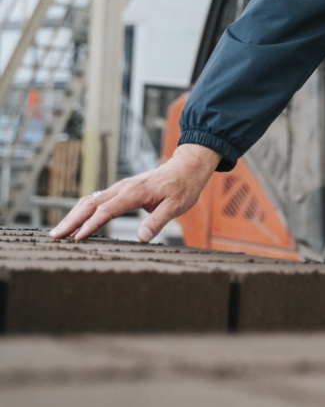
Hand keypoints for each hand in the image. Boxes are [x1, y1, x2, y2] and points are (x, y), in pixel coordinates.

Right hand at [49, 144, 221, 242]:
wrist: (187, 168)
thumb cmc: (183, 187)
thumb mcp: (176, 206)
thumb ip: (158, 221)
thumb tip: (142, 238)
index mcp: (134, 192)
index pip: (106, 211)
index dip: (90, 225)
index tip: (76, 238)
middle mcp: (123, 188)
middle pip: (90, 204)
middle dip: (71, 220)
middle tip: (55, 237)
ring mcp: (121, 188)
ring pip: (91, 200)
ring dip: (74, 215)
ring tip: (59, 232)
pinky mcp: (122, 190)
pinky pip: (98, 200)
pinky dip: (83, 210)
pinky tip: (77, 221)